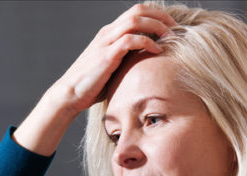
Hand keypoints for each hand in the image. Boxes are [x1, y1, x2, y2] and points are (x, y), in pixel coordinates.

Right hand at [54, 3, 175, 113]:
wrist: (70, 94)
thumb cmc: (90, 86)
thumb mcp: (111, 69)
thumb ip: (125, 62)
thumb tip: (144, 67)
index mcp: (109, 34)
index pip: (136, 13)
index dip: (155, 16)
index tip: (170, 28)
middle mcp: (108, 33)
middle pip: (139, 10)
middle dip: (160, 16)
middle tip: (176, 28)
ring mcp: (106, 42)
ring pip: (136, 20)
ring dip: (157, 25)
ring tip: (171, 36)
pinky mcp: (106, 55)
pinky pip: (131, 40)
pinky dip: (147, 42)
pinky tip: (157, 50)